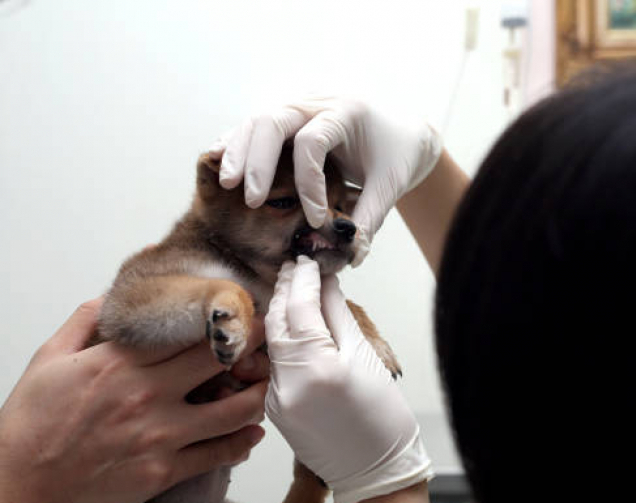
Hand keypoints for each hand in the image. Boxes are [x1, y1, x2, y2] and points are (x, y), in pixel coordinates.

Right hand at [0, 298, 267, 502]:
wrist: (19, 489)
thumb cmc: (30, 427)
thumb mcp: (48, 361)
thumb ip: (83, 324)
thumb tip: (109, 298)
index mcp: (120, 362)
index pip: (188, 330)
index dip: (222, 319)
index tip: (242, 312)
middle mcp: (147, 393)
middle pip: (220, 360)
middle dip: (251, 349)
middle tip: (264, 345)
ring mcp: (159, 433)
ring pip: (232, 409)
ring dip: (256, 396)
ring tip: (262, 388)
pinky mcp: (164, 470)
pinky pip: (218, 453)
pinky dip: (242, 442)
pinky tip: (252, 434)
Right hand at [207, 96, 441, 265]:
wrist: (404, 129)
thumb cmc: (398, 154)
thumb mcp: (390, 185)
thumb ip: (370, 217)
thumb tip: (352, 255)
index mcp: (347, 112)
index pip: (313, 141)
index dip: (308, 182)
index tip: (316, 217)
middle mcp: (318, 102)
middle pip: (273, 120)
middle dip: (256, 161)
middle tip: (249, 199)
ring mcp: (301, 106)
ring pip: (258, 119)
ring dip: (239, 151)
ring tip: (228, 184)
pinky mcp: (290, 117)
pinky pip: (257, 125)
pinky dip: (238, 142)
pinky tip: (219, 160)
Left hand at [265, 256, 432, 502]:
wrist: (373, 471)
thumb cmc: (381, 418)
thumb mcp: (366, 357)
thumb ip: (339, 315)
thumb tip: (325, 283)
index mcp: (316, 367)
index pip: (298, 307)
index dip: (301, 278)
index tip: (306, 260)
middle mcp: (287, 383)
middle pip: (276, 321)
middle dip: (283, 290)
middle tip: (293, 266)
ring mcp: (275, 399)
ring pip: (271, 341)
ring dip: (279, 311)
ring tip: (291, 287)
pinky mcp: (273, 408)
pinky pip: (273, 364)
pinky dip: (281, 339)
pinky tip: (290, 323)